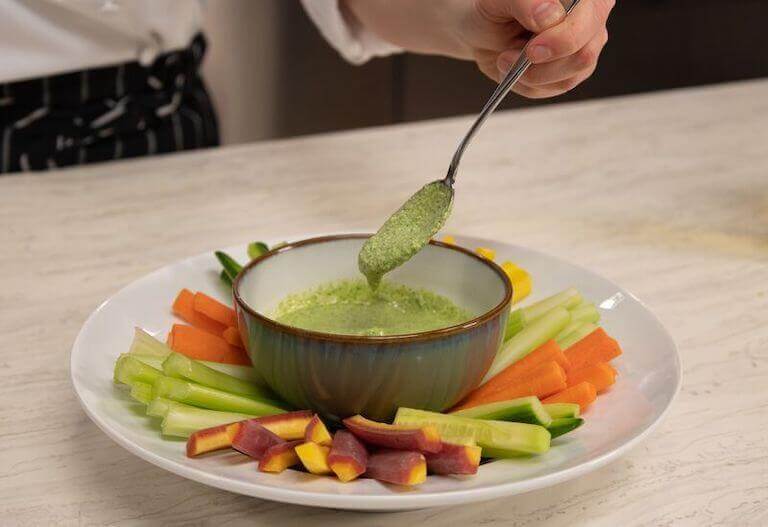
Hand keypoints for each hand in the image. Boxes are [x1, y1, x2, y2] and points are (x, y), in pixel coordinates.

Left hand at [457, 0, 614, 97]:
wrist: (482, 32)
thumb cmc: (492, 10)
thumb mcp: (497, 0)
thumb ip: (526, 3)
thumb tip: (551, 15)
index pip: (590, 18)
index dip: (563, 39)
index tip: (532, 50)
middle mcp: (587, 20)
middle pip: (584, 55)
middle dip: (543, 66)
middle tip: (510, 56)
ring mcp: (582, 48)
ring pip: (568, 78)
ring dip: (531, 76)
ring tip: (506, 58)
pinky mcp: (570, 72)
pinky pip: (554, 88)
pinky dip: (528, 84)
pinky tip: (514, 69)